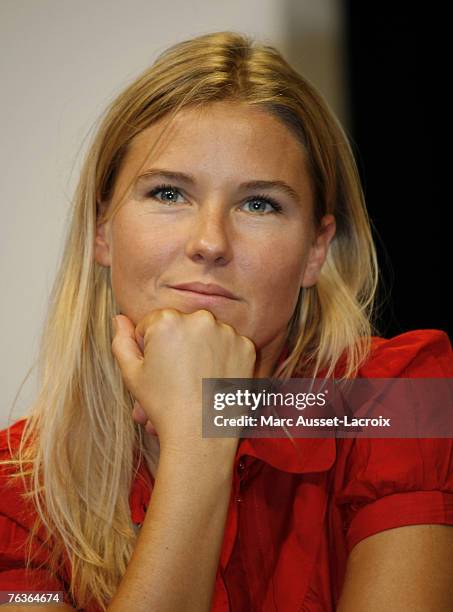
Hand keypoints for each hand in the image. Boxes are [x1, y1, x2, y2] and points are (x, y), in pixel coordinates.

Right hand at [111, 308, 255, 451]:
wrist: (202, 434)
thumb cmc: (163, 405)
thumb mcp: (132, 374)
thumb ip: (122, 341)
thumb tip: (119, 318)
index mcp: (167, 320)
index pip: (154, 323)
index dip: (151, 347)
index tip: (160, 369)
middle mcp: (199, 318)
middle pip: (183, 325)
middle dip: (178, 344)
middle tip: (179, 376)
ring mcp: (227, 332)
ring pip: (208, 333)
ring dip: (203, 348)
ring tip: (198, 379)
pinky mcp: (247, 346)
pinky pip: (231, 345)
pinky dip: (225, 358)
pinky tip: (216, 379)